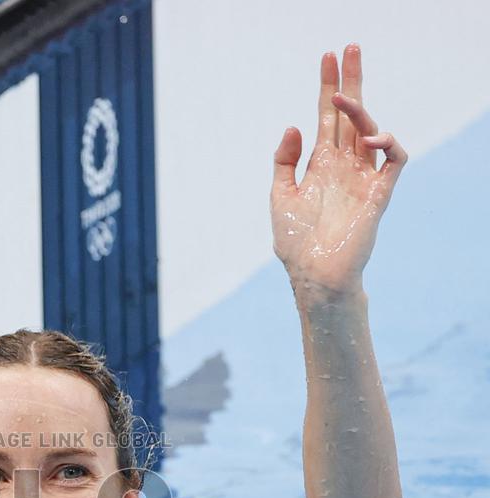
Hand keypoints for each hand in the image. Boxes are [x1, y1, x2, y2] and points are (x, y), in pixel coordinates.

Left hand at [271, 44, 407, 295]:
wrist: (314, 275)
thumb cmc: (295, 242)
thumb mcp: (280, 196)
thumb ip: (283, 161)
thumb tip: (294, 126)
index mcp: (321, 165)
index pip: (328, 118)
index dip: (329, 87)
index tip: (328, 59)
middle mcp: (344, 166)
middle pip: (352, 115)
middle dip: (352, 81)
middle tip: (350, 47)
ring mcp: (362, 178)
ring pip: (370, 131)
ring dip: (361, 111)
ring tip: (344, 98)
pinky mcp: (378, 193)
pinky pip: (394, 159)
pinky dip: (387, 142)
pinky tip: (370, 138)